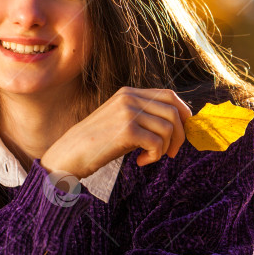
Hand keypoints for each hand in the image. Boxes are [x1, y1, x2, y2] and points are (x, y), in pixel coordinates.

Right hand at [41, 87, 192, 179]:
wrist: (70, 154)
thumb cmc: (98, 143)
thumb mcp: (122, 121)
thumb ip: (144, 116)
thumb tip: (179, 123)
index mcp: (129, 93)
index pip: (169, 95)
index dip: (183, 113)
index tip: (182, 132)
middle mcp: (129, 98)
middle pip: (173, 111)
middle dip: (179, 135)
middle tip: (171, 153)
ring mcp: (128, 112)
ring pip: (167, 128)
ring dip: (164, 148)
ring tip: (149, 157)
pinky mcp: (127, 130)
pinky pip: (157, 143)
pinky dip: (154, 156)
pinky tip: (141, 162)